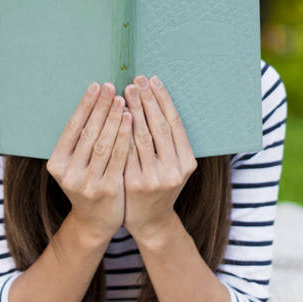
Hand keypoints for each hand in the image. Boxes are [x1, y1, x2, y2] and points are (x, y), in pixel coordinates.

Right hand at [45, 82, 131, 241]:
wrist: (95, 221)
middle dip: (101, 107)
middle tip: (111, 86)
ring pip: (103, 143)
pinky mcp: (107, 189)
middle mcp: (69, 173)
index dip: (85, 105)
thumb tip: (94, 101)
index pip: (72, 128)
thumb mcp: (75, 165)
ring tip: (122, 99)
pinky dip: (124, 136)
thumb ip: (80, 142)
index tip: (96, 85)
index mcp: (57, 164)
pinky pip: (118, 157)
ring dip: (113, 118)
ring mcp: (87, 183)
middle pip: (88, 133)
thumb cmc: (88, 184)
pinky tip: (130, 120)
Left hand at [122, 75, 196, 240]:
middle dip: (147, 101)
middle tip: (136, 80)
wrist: (150, 221)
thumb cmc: (160, 186)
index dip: (163, 100)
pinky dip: (121, 132)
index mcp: (187, 162)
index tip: (152, 80)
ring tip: (123, 92)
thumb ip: (170, 141)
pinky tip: (115, 116)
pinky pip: (126, 152)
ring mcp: (154, 179)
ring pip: (141, 138)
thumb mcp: (174, 166)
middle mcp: (173, 170)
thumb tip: (156, 98)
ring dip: (132, 112)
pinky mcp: (134, 184)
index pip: (174, 123)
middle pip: (158, 127)